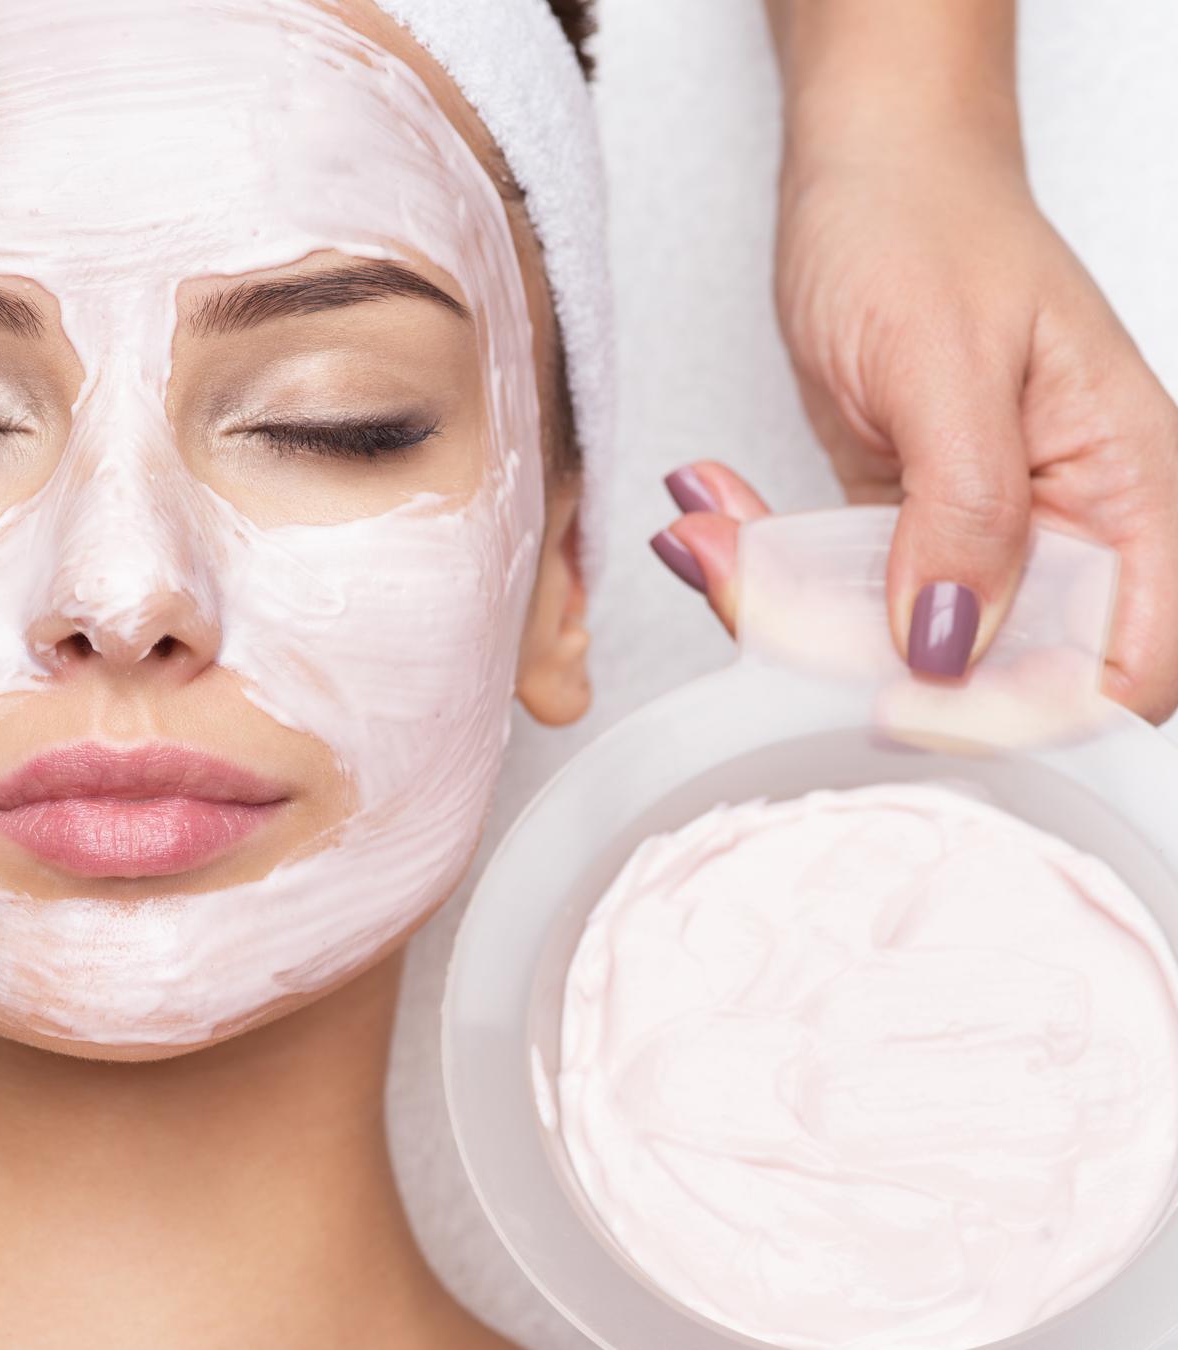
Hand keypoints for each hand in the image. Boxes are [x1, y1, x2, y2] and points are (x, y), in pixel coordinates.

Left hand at [763, 147, 1177, 725]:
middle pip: (989, 672)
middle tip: (746, 584)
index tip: (897, 696)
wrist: (868, 174)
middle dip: (852, 654)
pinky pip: (835, 594)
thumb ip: (964, 511)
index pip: (1123, 665)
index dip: (1023, 708)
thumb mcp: (943, 362)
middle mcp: (1065, 527)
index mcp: (1127, 488)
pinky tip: (710, 512)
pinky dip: (765, 569)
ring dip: (782, 607)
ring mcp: (979, 535)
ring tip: (706, 532)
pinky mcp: (901, 532)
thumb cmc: (926, 228)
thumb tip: (952, 647)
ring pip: (888, 643)